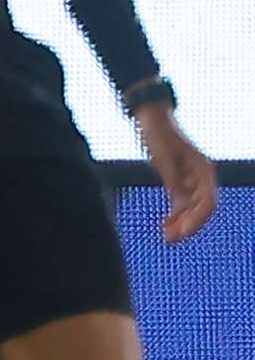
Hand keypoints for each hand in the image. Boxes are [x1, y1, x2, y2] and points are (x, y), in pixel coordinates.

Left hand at [139, 100, 218, 244]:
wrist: (151, 118)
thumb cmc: (158, 135)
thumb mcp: (163, 160)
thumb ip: (173, 182)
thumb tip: (181, 206)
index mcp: (203, 171)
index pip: (208, 203)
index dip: (196, 221)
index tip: (182, 233)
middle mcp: (201, 177)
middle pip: (202, 209)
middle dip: (188, 226)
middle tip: (170, 240)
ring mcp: (192, 179)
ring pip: (193, 208)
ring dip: (182, 223)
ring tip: (167, 237)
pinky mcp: (180, 180)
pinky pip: (183, 203)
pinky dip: (176, 215)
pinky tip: (166, 225)